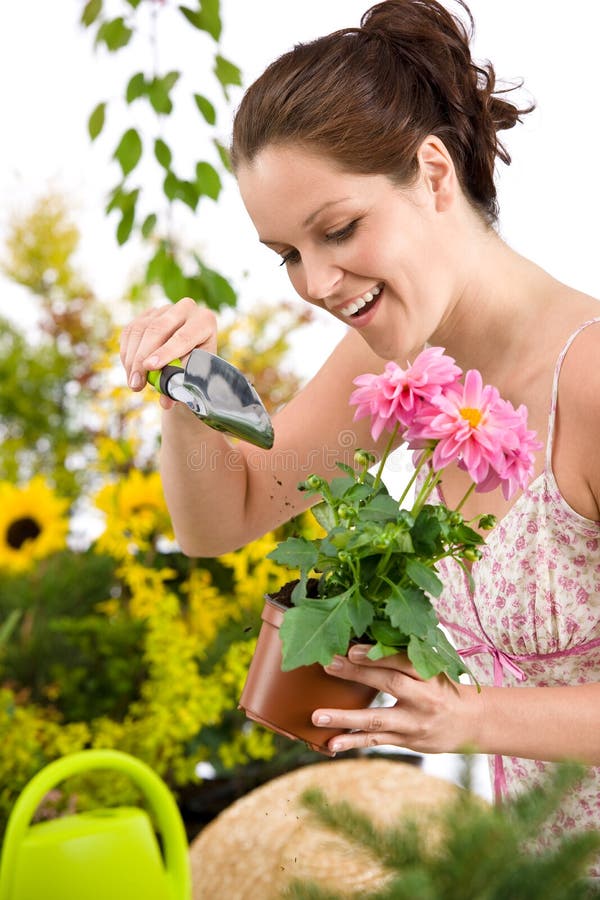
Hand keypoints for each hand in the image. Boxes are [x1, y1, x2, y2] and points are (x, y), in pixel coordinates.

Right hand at [119, 297, 217, 406]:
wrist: (191, 359)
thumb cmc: (198, 370)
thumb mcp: (194, 377)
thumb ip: (181, 385)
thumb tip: (166, 402)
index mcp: (205, 321)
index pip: (183, 336)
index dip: (166, 352)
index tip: (150, 367)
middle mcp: (186, 308)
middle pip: (158, 329)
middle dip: (142, 358)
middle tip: (137, 383)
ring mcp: (164, 309)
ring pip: (139, 329)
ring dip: (132, 359)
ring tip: (134, 383)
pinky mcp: (147, 314)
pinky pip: (129, 331)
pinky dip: (126, 353)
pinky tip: (131, 370)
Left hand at [312, 644, 480, 754]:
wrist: (472, 722)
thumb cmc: (443, 687)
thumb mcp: (433, 668)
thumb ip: (405, 657)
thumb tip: (365, 642)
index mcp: (430, 674)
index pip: (404, 661)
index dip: (378, 655)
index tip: (351, 648)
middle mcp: (424, 698)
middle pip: (389, 683)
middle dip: (357, 674)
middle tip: (328, 665)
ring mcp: (414, 722)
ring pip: (377, 719)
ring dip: (345, 717)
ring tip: (316, 716)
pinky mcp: (407, 741)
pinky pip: (377, 741)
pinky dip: (353, 741)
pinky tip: (331, 743)